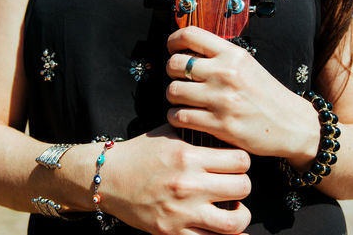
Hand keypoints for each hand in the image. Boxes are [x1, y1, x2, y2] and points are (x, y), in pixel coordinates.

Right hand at [103, 124, 251, 234]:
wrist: (108, 178)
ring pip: (233, 221)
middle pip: (242, 187)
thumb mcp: (168, 134)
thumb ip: (196, 131)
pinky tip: (230, 232)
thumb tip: (222, 129)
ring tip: (235, 209)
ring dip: (241, 215)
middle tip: (236, 185)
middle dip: (243, 185)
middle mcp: (188, 184)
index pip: (240, 160)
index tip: (236, 164)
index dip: (243, 161)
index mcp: (188, 156)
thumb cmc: (140, 153)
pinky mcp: (172, 232)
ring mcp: (181, 212)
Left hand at [166, 26, 319, 160]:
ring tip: (183, 101)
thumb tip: (189, 50)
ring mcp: (221, 99)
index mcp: (233, 54)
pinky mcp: (219, 124)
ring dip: (173, 98)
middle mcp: (225, 73)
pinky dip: (176, 117)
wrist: (292, 125)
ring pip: (173, 91)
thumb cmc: (267, 96)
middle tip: (180, 79)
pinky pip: (179, 116)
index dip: (173, 41)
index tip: (173, 49)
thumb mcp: (248, 66)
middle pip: (174, 64)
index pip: (190, 35)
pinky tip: (186, 117)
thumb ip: (221, 57)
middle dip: (171, 72)